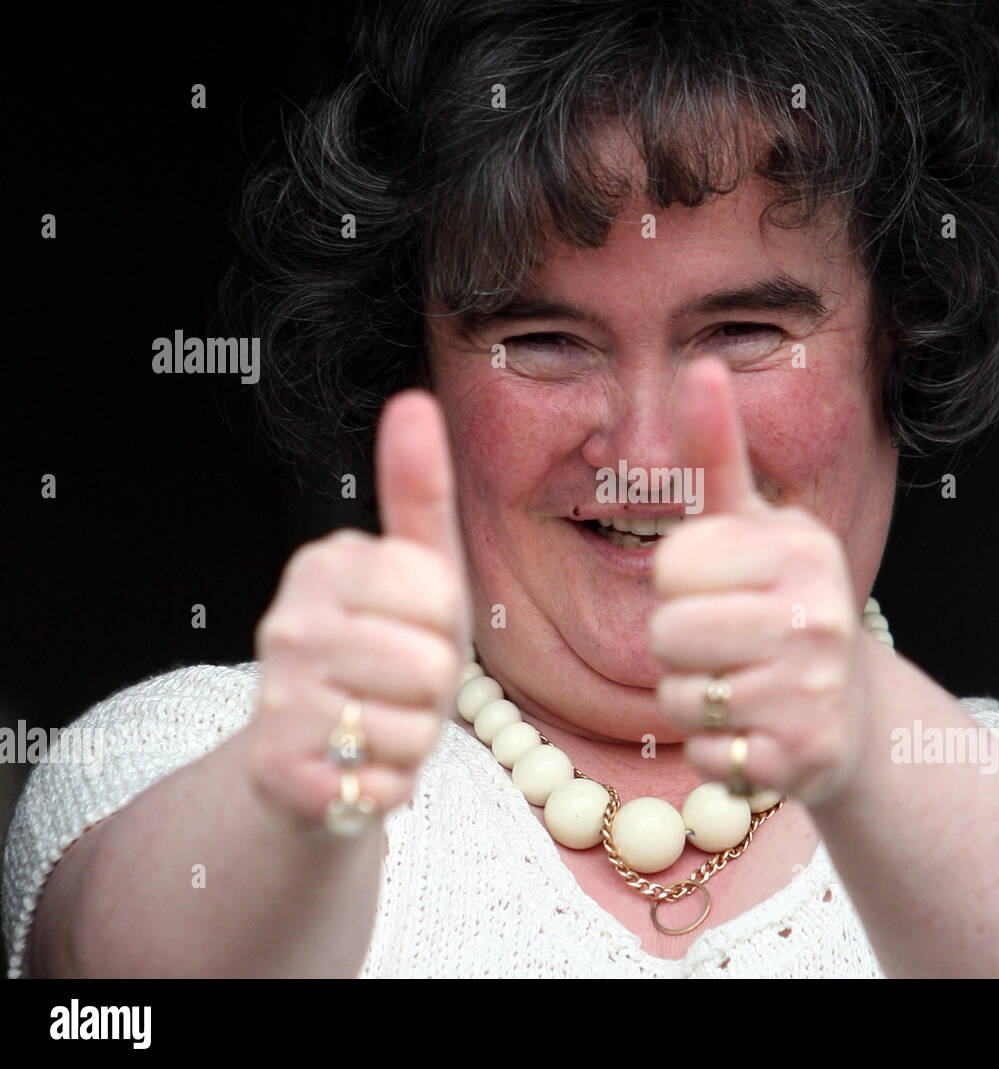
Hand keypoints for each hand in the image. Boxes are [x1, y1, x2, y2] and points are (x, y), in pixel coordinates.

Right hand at [248, 390, 470, 824]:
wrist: (314, 756)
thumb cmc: (381, 655)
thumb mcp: (416, 574)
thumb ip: (417, 491)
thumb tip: (413, 398)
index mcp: (324, 563)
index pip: (439, 592)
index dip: (443, 626)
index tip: (410, 630)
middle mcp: (287, 624)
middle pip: (431, 663)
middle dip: (433, 688)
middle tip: (395, 688)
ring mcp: (276, 699)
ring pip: (414, 726)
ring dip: (414, 738)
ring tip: (377, 725)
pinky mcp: (279, 771)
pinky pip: (387, 782)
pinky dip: (389, 785)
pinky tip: (356, 769)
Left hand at [649, 358, 874, 804]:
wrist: (846, 711)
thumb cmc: (781, 603)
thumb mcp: (753, 524)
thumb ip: (719, 452)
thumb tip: (701, 363)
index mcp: (800, 547)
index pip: (673, 565)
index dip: (677, 583)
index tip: (716, 587)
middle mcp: (819, 615)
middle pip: (669, 634)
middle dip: (678, 646)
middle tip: (720, 645)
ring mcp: (813, 690)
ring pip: (681, 698)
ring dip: (693, 701)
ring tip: (737, 687)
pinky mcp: (802, 757)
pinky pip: (704, 755)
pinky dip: (713, 752)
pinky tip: (751, 732)